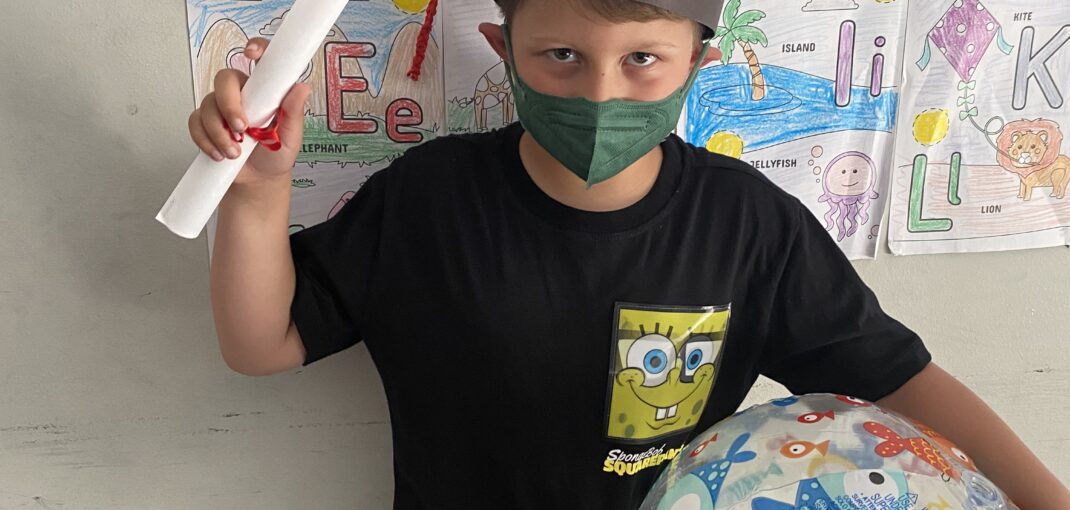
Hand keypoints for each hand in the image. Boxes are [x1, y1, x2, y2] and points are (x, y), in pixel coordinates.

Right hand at [187, 37, 310, 184]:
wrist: (259, 181)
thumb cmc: (276, 155)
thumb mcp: (291, 137)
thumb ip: (293, 113)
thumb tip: (302, 88)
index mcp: (265, 91)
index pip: (261, 61)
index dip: (256, 48)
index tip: (252, 53)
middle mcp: (241, 94)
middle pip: (224, 79)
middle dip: (229, 105)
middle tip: (241, 128)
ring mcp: (221, 108)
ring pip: (208, 105)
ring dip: (219, 132)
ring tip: (235, 152)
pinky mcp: (205, 124)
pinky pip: (196, 123)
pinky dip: (205, 140)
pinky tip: (219, 154)